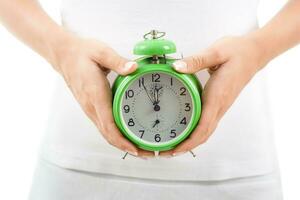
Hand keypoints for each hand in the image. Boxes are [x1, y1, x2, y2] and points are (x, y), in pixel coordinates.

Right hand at [51, 34, 153, 157]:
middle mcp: (91, 107)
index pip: (108, 125)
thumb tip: (133, 68)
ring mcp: (90, 109)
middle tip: (146, 153)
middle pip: (108, 135)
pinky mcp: (91, 107)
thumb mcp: (101, 52)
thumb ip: (117, 62)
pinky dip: (116, 135)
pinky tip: (127, 134)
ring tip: (140, 147)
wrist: (64, 55)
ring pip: (105, 133)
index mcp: (95, 95)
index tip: (135, 149)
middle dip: (127, 147)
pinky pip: (104, 126)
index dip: (122, 140)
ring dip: (122, 143)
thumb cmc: (82, 53)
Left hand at [160, 35, 268, 156]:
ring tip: (173, 146)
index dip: (189, 141)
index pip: (204, 126)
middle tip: (166, 152)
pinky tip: (185, 130)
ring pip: (206, 131)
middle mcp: (220, 106)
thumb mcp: (216, 52)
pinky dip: (195, 132)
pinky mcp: (219, 104)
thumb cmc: (237, 52)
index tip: (175, 149)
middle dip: (185, 146)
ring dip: (190, 141)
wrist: (253, 53)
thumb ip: (196, 61)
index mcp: (218, 96)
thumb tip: (177, 67)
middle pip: (204, 134)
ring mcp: (220, 106)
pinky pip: (207, 123)